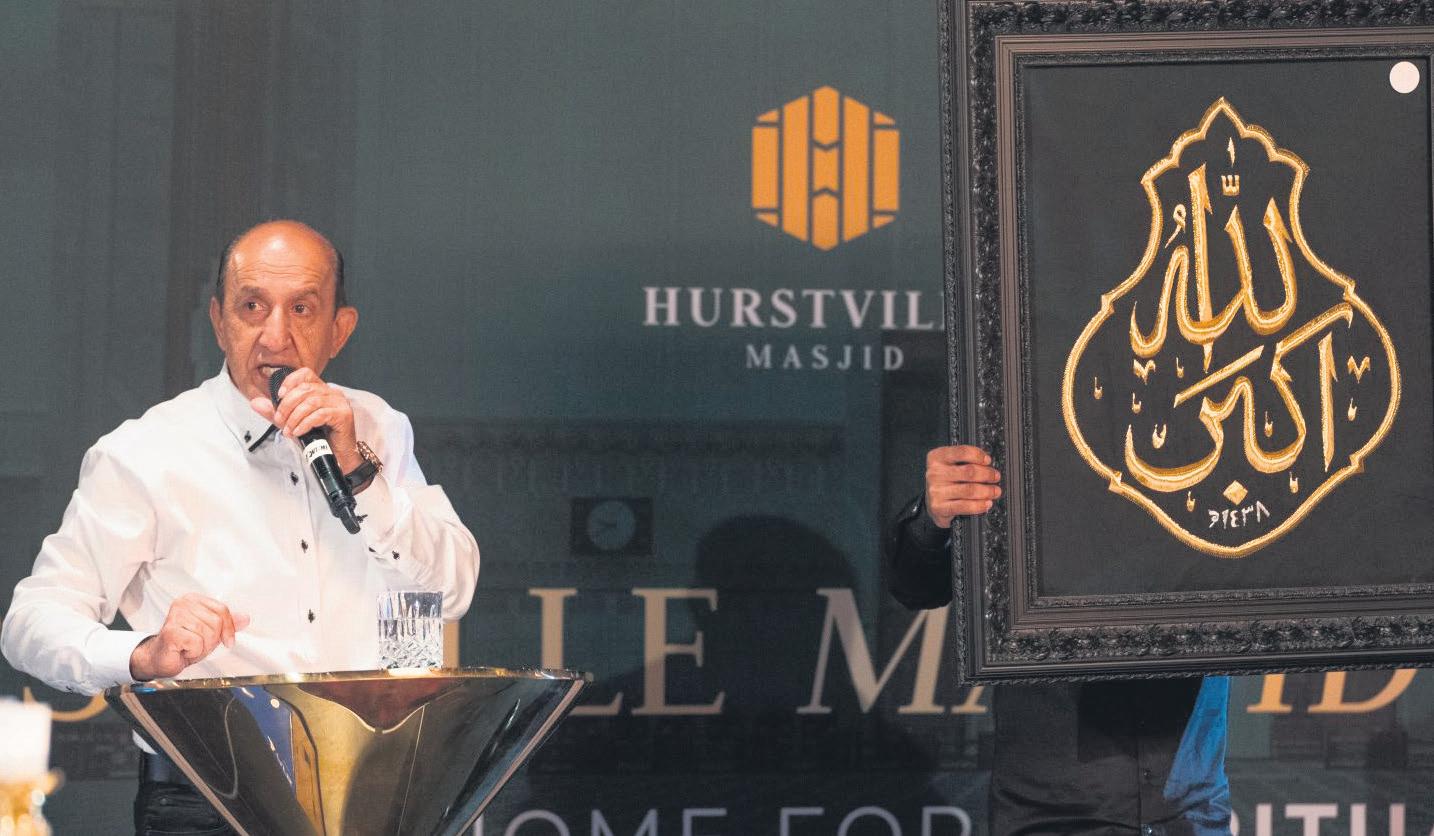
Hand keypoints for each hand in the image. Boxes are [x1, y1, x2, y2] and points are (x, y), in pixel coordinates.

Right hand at [129, 594, 250, 680]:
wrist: (160, 658)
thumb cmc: (183, 644)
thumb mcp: (210, 632)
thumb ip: (226, 624)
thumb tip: (245, 618)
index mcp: (193, 599)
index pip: (222, 610)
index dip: (228, 628)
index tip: (227, 640)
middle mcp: (183, 604)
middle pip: (216, 622)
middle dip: (212, 640)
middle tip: (198, 644)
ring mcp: (175, 616)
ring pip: (208, 633)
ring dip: (203, 647)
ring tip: (190, 647)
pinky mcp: (171, 632)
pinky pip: (197, 643)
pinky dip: (194, 652)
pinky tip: (184, 651)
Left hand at [248, 367, 361, 472]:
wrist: (336, 457)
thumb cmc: (318, 439)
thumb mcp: (291, 423)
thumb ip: (275, 412)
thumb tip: (255, 402)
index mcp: (321, 390)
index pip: (305, 374)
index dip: (290, 382)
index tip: (279, 397)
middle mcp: (332, 393)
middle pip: (305, 389)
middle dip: (287, 405)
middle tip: (280, 420)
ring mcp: (339, 403)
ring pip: (311, 401)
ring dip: (294, 416)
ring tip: (288, 429)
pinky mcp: (343, 415)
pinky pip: (320, 414)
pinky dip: (305, 423)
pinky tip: (298, 431)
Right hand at [925, 445, 1001, 527]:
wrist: (932, 503)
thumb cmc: (946, 481)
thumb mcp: (950, 465)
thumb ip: (966, 460)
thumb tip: (987, 463)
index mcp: (937, 457)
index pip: (961, 452)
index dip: (978, 456)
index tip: (988, 461)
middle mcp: (935, 473)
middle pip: (969, 472)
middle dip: (987, 474)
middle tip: (996, 477)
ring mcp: (936, 491)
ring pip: (970, 490)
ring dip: (987, 491)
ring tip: (995, 491)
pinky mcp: (939, 507)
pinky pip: (964, 506)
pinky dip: (979, 505)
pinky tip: (986, 504)